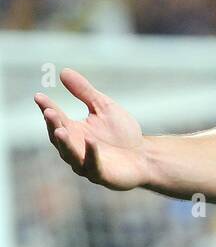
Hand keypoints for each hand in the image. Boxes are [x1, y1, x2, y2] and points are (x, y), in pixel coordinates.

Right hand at [34, 68, 149, 190]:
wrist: (144, 156)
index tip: (39, 96)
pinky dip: (91, 153)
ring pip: (70, 154)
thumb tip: (63, 71)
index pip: (56, 119)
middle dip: (53, 125)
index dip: (47, 108)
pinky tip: (90, 140)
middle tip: (49, 112)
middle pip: (59, 137)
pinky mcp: (101, 174)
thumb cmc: (122, 133)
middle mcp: (75, 148)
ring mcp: (86, 163)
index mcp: (73, 132)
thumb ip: (84, 92)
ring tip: (61, 129)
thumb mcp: (103, 107)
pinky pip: (93, 165)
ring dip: (65, 142)